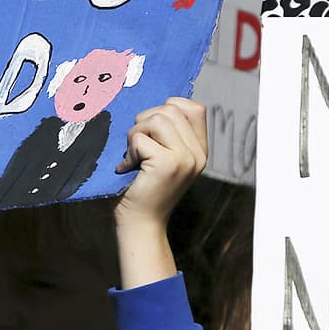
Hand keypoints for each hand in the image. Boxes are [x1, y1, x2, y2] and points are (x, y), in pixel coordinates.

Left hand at [114, 96, 205, 228]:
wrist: (141, 224)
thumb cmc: (144, 188)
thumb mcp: (164, 156)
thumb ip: (167, 133)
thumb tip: (155, 105)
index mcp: (200, 150)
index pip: (194, 107)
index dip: (169, 107)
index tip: (152, 129)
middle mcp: (198, 154)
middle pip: (171, 109)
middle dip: (145, 121)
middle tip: (137, 146)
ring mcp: (185, 159)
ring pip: (157, 119)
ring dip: (136, 134)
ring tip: (133, 156)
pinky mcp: (168, 164)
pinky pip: (141, 138)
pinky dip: (129, 151)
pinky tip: (128, 168)